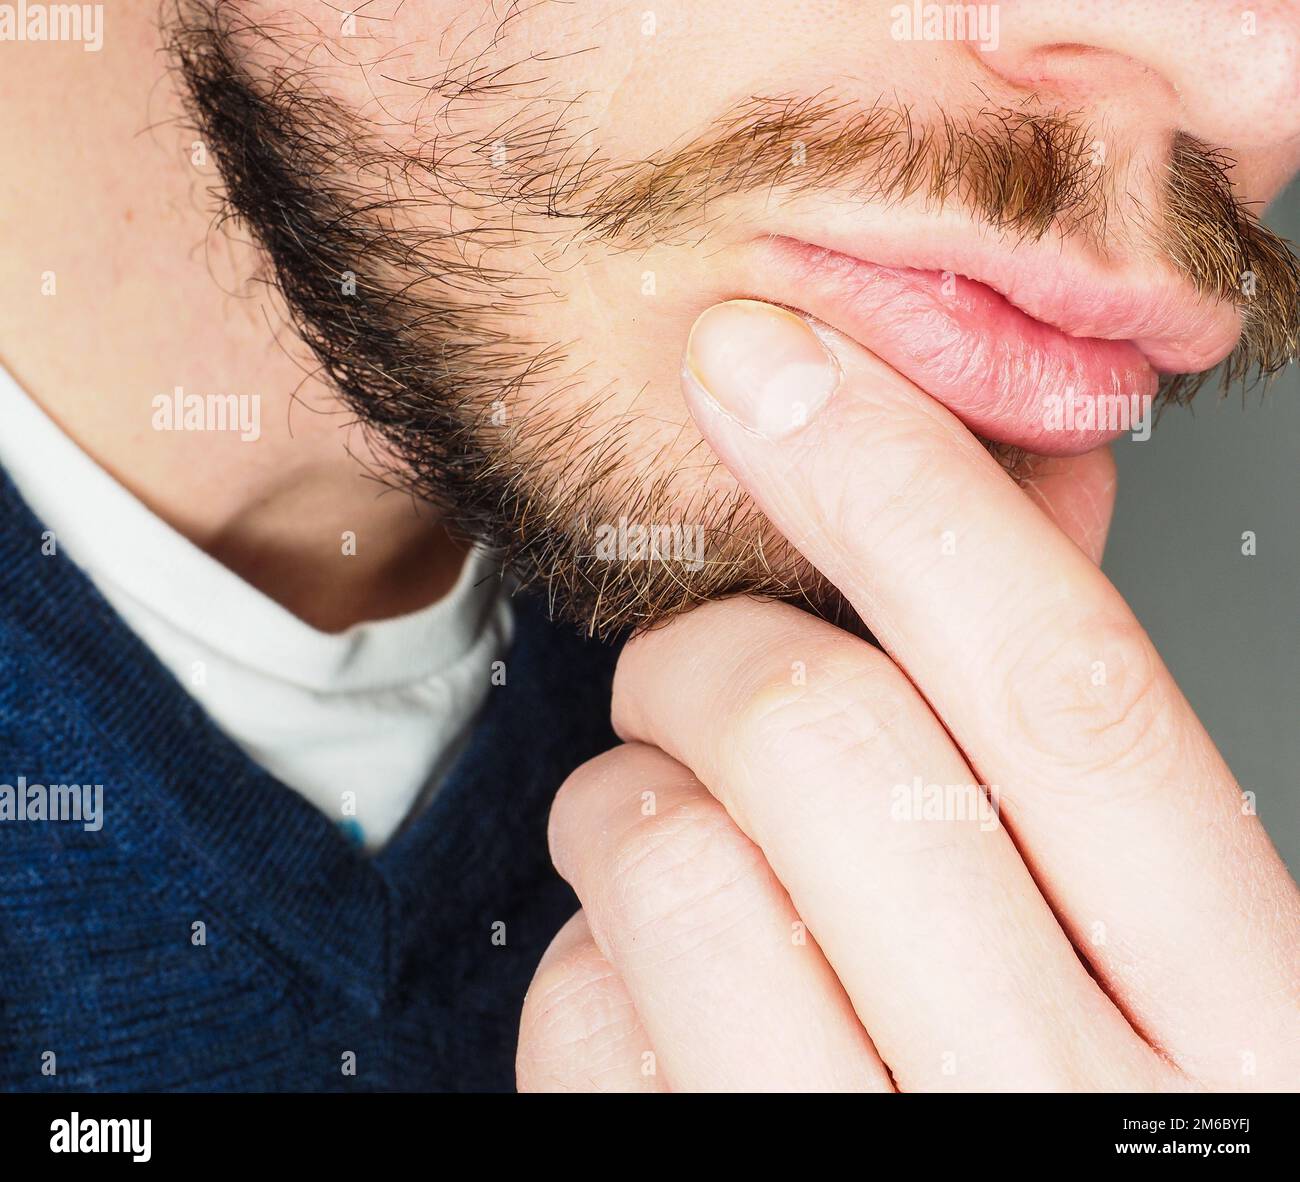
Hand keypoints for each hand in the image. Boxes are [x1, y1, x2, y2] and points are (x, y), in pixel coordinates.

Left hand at [516, 300, 1299, 1092]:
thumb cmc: (1064, 1105)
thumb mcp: (1142, 947)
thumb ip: (1071, 733)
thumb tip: (1028, 479)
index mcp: (1233, 1017)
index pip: (1067, 681)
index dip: (906, 483)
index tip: (765, 356)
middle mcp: (1067, 1110)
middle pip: (826, 740)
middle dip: (707, 653)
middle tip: (687, 668)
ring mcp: (873, 1169)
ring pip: (666, 856)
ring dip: (628, 798)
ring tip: (669, 834)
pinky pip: (584, 1000)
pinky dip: (591, 955)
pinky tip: (659, 987)